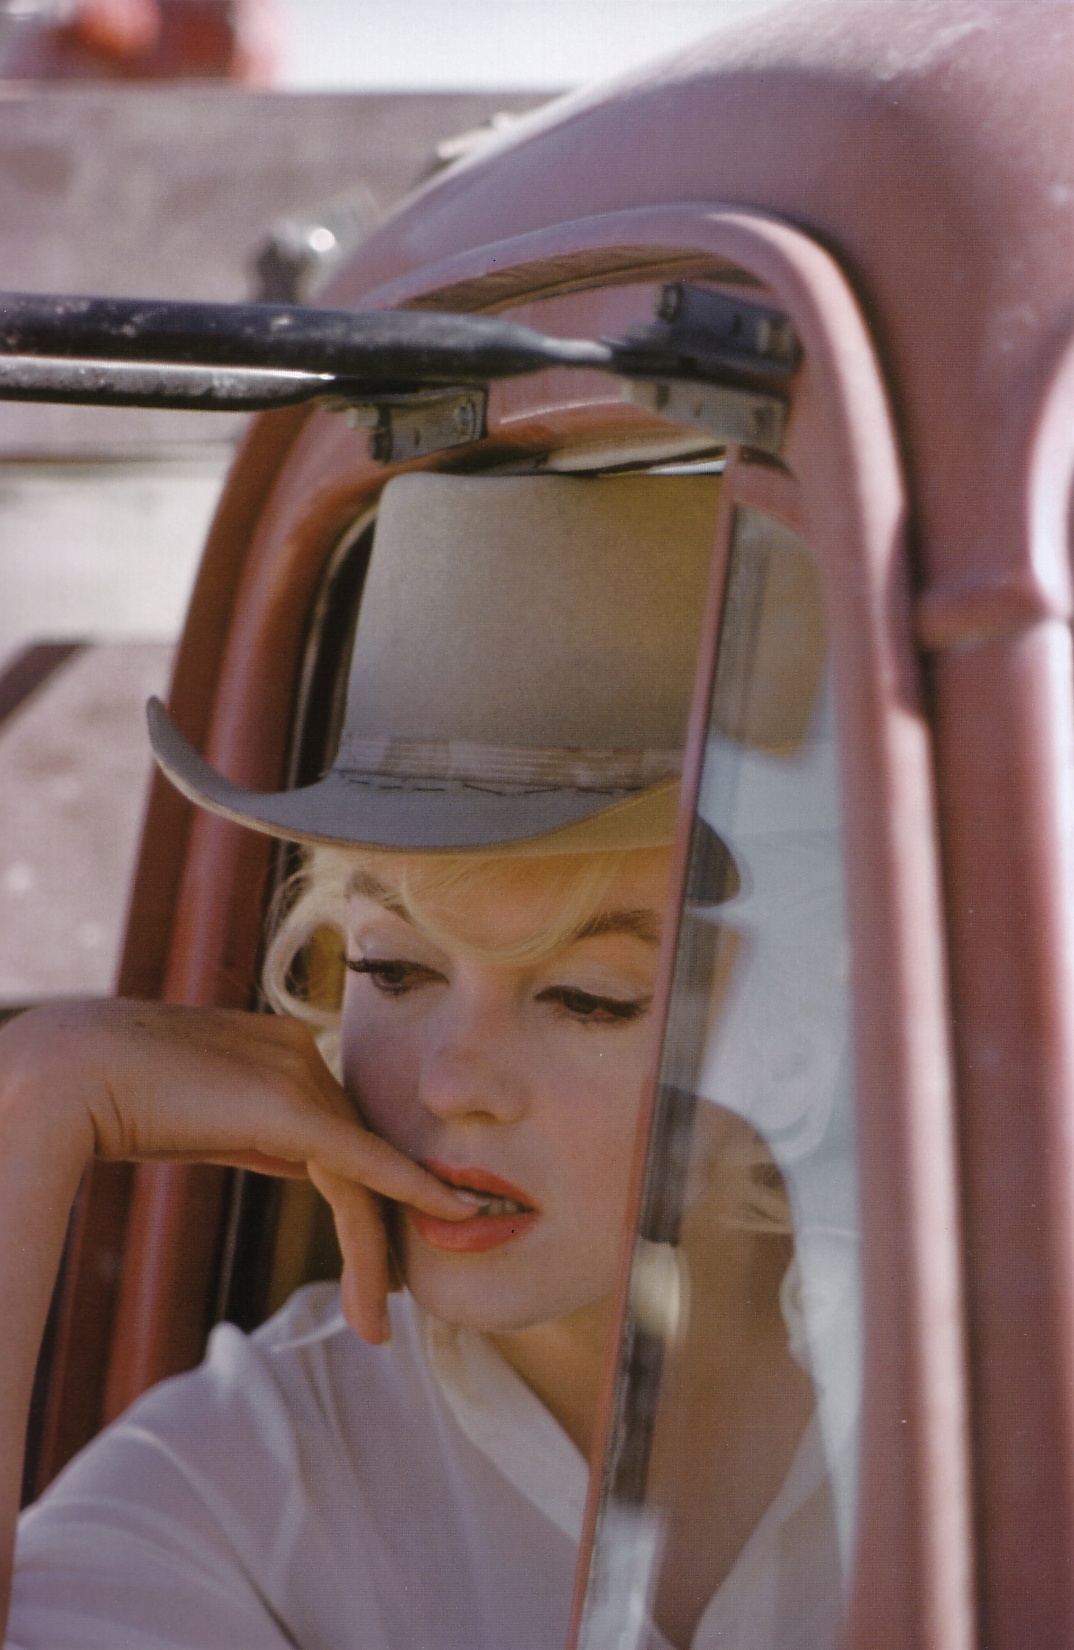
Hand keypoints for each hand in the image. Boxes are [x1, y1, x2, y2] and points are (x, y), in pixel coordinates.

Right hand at [0, 1000, 466, 1342]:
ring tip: (373, 1323)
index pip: (339, 1133)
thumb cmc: (113, 1098)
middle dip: (376, 1234)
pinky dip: (409, 1193)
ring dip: (372, 1253)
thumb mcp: (203, 1120)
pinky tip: (449, 1217)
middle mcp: (302, 1053)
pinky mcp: (289, 1106)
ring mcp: (298, 1073)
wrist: (68, 1072)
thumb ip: (257, 1132)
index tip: (377, 1251)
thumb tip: (296, 1160)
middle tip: (380, 1307)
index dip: (370, 1191)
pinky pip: (363, 1162)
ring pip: (362, 1174)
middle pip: (359, 1157)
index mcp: (281, 1050)